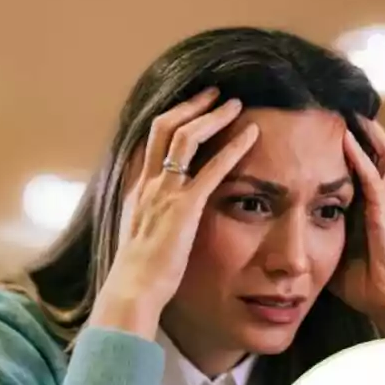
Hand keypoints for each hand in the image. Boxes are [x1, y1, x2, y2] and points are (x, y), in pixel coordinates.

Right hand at [88, 88, 259, 338]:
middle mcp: (148, 184)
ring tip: (235, 104)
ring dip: (212, 116)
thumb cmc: (138, 274)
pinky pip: (211, 169)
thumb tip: (157, 217)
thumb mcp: (138, 237)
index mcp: (137, 190)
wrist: (131, 291)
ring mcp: (164, 193)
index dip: (172, 118)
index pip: (150, 141)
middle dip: (191, 106)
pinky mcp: (184, 208)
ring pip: (186, 138)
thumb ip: (148, 218)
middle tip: (215, 93)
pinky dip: (233, 147)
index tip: (190, 108)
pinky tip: (252, 135)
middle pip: (164, 127)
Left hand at [331, 117, 384, 337]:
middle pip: (374, 153)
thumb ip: (309, 235)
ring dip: (365, 133)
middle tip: (338, 103)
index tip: (322, 123)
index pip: (356, 165)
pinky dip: (361, 159)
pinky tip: (347, 141)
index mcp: (364, 207)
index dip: (345, 144)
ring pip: (381, 158)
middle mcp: (378, 201)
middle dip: (360, 129)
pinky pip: (375, 181)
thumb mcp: (326, 252)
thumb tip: (277, 228)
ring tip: (349, 108)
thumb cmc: (360, 284)